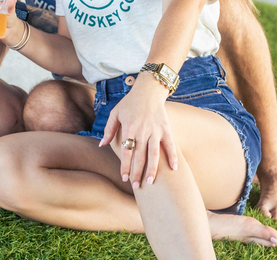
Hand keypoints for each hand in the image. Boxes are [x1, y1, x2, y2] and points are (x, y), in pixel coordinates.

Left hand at [99, 74, 179, 188]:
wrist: (148, 90)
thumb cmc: (129, 103)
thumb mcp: (115, 113)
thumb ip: (109, 129)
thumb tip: (101, 145)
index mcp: (129, 128)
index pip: (126, 151)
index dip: (125, 166)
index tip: (124, 178)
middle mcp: (142, 130)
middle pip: (140, 156)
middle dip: (138, 172)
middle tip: (136, 186)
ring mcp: (156, 130)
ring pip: (154, 154)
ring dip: (153, 169)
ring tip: (151, 183)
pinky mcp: (166, 129)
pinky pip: (170, 145)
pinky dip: (173, 157)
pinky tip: (174, 169)